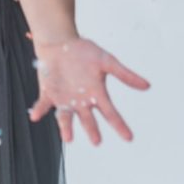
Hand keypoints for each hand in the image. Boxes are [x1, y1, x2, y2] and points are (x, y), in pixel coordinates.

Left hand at [28, 36, 150, 145]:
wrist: (61, 41)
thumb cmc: (84, 51)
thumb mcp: (107, 61)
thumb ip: (125, 74)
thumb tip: (147, 86)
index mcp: (96, 94)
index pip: (110, 113)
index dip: (119, 125)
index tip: (129, 137)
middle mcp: (80, 101)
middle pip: (88, 119)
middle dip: (91, 129)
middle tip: (96, 141)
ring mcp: (63, 98)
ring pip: (65, 117)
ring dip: (66, 127)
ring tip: (68, 138)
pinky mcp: (48, 92)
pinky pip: (43, 104)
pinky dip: (39, 110)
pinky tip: (35, 115)